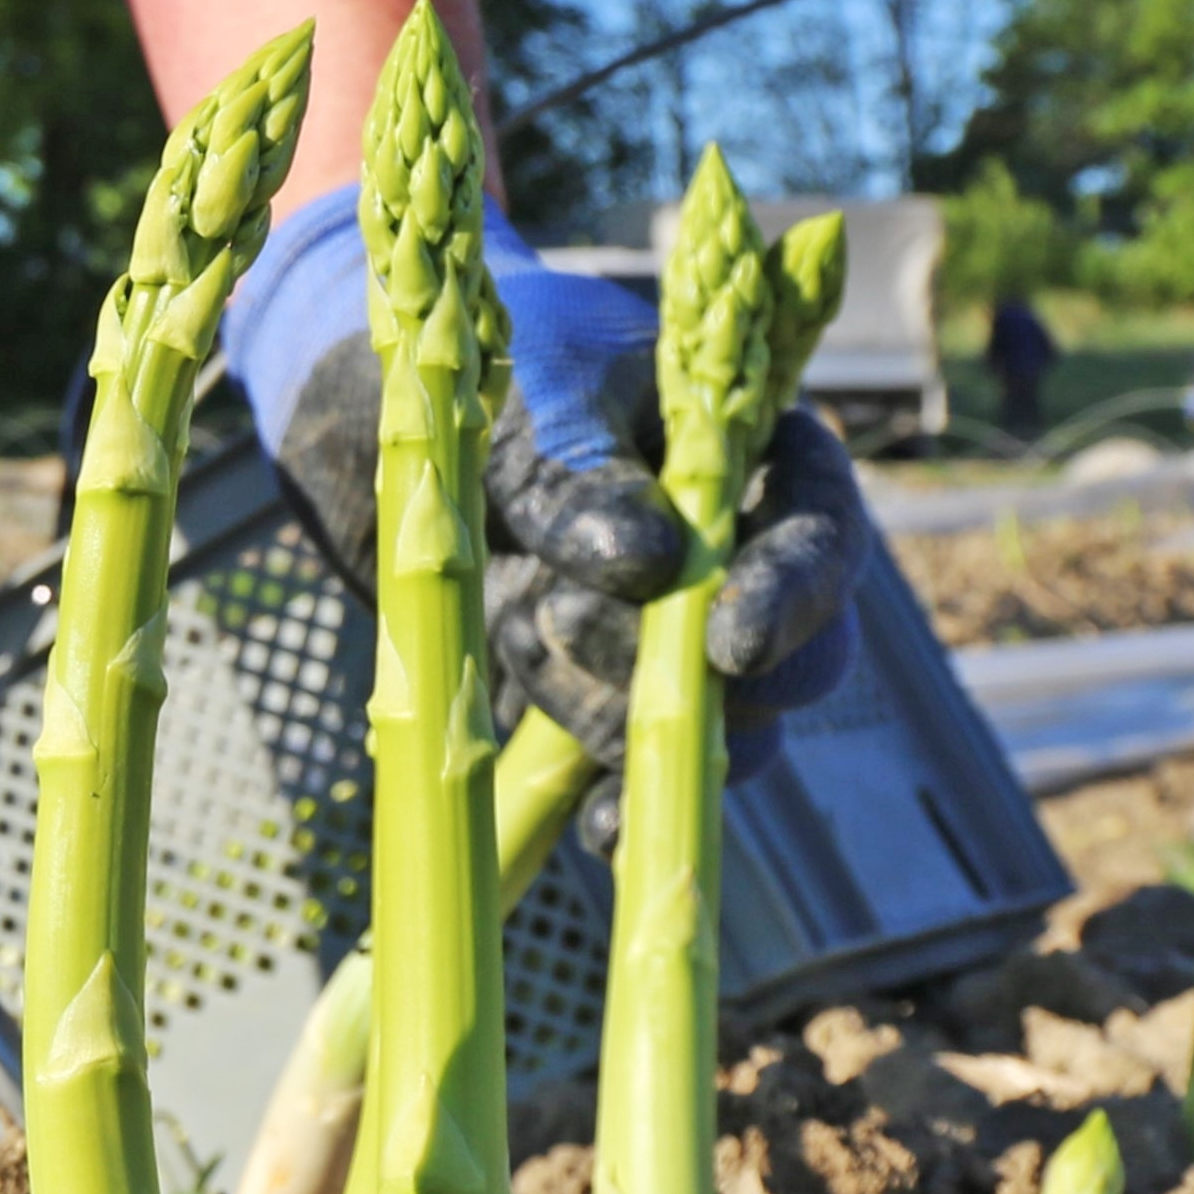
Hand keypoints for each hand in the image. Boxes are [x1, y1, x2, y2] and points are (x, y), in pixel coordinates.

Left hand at [229, 185, 864, 772]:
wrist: (373, 410)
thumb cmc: (470, 365)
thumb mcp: (523, 394)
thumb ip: (579, 474)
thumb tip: (649, 565)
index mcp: (749, 453)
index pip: (820, 534)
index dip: (792, 595)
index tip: (726, 643)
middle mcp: (729, 554)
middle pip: (791, 656)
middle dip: (699, 672)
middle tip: (577, 628)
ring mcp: (663, 630)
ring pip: (696, 718)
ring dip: (613, 700)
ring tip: (526, 618)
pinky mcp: (595, 685)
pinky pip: (633, 760)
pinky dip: (624, 796)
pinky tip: (605, 829)